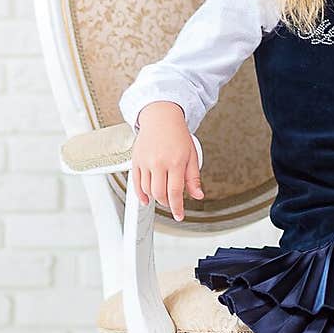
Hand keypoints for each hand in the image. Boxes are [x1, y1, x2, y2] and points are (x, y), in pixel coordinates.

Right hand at [131, 101, 204, 221]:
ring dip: (155, 198)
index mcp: (175, 162)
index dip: (177, 208)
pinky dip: (140, 194)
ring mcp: (145, 162)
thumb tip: (197, 196)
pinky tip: (146, 199)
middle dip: (166, 203)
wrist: (161, 117)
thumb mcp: (192, 155)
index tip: (179, 216)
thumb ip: (193, 178)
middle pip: (159, 194)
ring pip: (147, 190)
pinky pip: (135, 183)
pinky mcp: (136, 160)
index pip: (175, 192)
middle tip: (172, 203)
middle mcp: (159, 162)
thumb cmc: (178, 135)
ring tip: (162, 196)